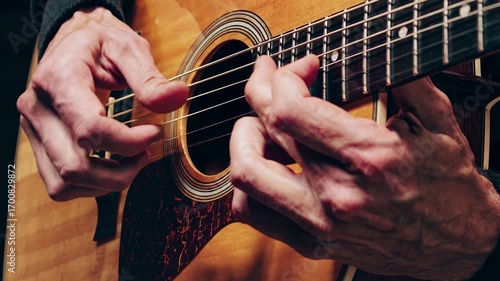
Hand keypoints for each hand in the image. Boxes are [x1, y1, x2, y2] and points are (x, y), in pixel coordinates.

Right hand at [17, 7, 187, 200]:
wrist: (72, 42)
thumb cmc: (99, 44)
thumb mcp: (128, 48)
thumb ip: (150, 78)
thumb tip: (176, 98)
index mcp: (58, 80)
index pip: (89, 129)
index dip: (129, 142)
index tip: (155, 133)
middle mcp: (38, 109)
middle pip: (76, 165)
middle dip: (121, 170)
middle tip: (147, 151)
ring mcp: (34, 130)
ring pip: (65, 183)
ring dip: (107, 182)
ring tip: (133, 161)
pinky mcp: (39, 145)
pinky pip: (60, 185)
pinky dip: (91, 185)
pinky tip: (113, 166)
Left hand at [230, 55, 499, 279]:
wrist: (458, 244)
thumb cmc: (450, 187)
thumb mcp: (440, 123)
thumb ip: (404, 80)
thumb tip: (378, 51)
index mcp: (368, 156)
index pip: (290, 109)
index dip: (284, 79)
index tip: (299, 70)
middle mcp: (338, 192)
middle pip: (262, 134)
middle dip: (257, 94)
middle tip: (267, 83)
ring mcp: (321, 222)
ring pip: (247, 177)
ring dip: (243, 141)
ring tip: (259, 126)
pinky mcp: (314, 243)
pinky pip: (255, 214)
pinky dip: (247, 184)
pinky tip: (266, 167)